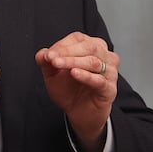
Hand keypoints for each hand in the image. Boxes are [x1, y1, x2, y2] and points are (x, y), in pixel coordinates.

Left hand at [35, 32, 119, 151]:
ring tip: (58, 64)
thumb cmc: (68, 89)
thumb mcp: (52, 73)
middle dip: (67, 52)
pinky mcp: (110, 89)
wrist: (77, 113)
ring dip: (73, 62)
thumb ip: (46, 61)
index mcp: (91, 46)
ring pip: (93, 62)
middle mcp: (104, 56)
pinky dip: (86, 75)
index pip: (78, 39)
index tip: (48, 55)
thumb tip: (42, 53)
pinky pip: (99, 80)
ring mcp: (110, 72)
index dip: (62, 45)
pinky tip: (74, 73)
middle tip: (51, 58)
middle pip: (88, 47)